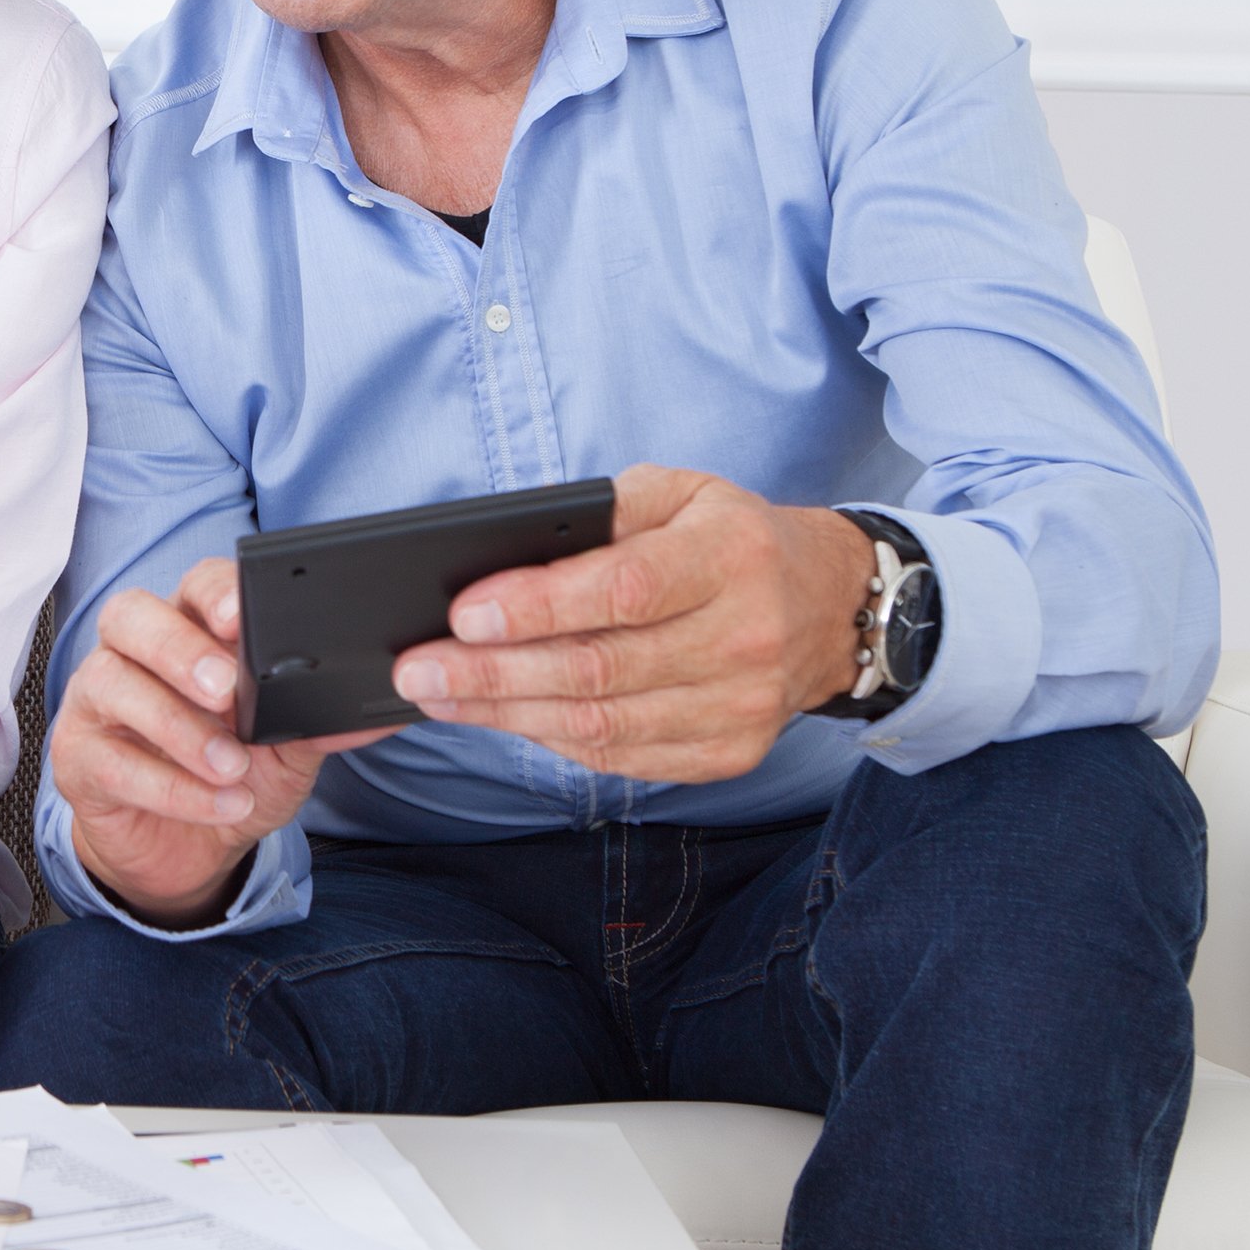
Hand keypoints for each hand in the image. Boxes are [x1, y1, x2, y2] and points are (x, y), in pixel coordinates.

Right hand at [48, 558, 395, 928]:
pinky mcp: (77, 757)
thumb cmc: (235, 776)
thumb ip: (318, 721)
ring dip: (177, 726)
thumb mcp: (288, 749)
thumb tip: (373, 711)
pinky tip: (220, 803)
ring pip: (112, 683)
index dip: (213, 593)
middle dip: (178, 647)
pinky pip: (111, 761)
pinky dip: (171, 786)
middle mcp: (132, 652)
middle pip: (130, 616)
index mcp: (188, 629)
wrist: (189, 849)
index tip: (239, 616)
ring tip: (232, 765)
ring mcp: (95, 701)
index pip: (194, 587)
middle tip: (225, 687)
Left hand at [389, 465, 876, 781]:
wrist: (831, 608)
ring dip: (506, 713)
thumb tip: (515, 546)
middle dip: (492, 672)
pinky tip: (502, 717)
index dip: (538, 606)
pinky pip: (620, 756)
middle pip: (599, 669)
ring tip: (438, 696)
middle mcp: (743, 638)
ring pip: (601, 723)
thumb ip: (607, 510)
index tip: (463, 613)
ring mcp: (739, 707)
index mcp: (731, 558)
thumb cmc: (733, 541)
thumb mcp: (682, 492)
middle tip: (418, 668)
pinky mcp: (728, 753)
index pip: (624, 590)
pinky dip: (551, 738)